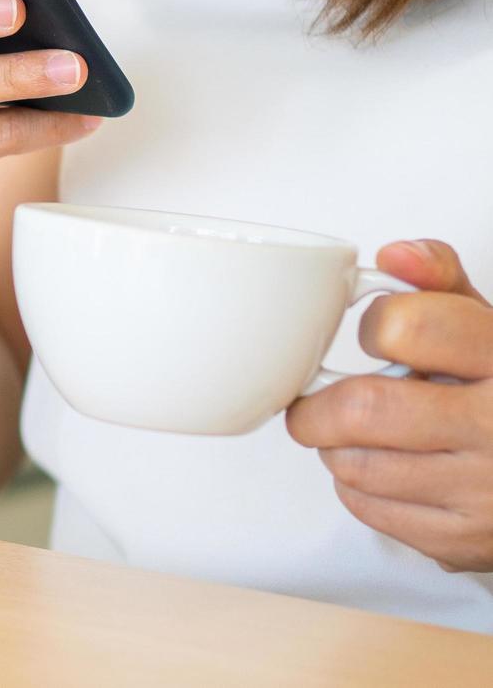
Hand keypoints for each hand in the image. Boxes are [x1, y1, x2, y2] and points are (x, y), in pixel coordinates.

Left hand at [286, 240, 492, 571]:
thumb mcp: (492, 330)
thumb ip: (443, 285)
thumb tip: (395, 254)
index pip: (409, 326)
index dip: (377, 325)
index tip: (378, 335)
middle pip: (363, 408)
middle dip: (321, 403)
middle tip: (319, 398)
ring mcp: (484, 492)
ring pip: (354, 463)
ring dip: (336, 445)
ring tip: (359, 433)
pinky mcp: (462, 541)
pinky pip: (369, 508)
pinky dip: (357, 485)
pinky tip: (386, 468)